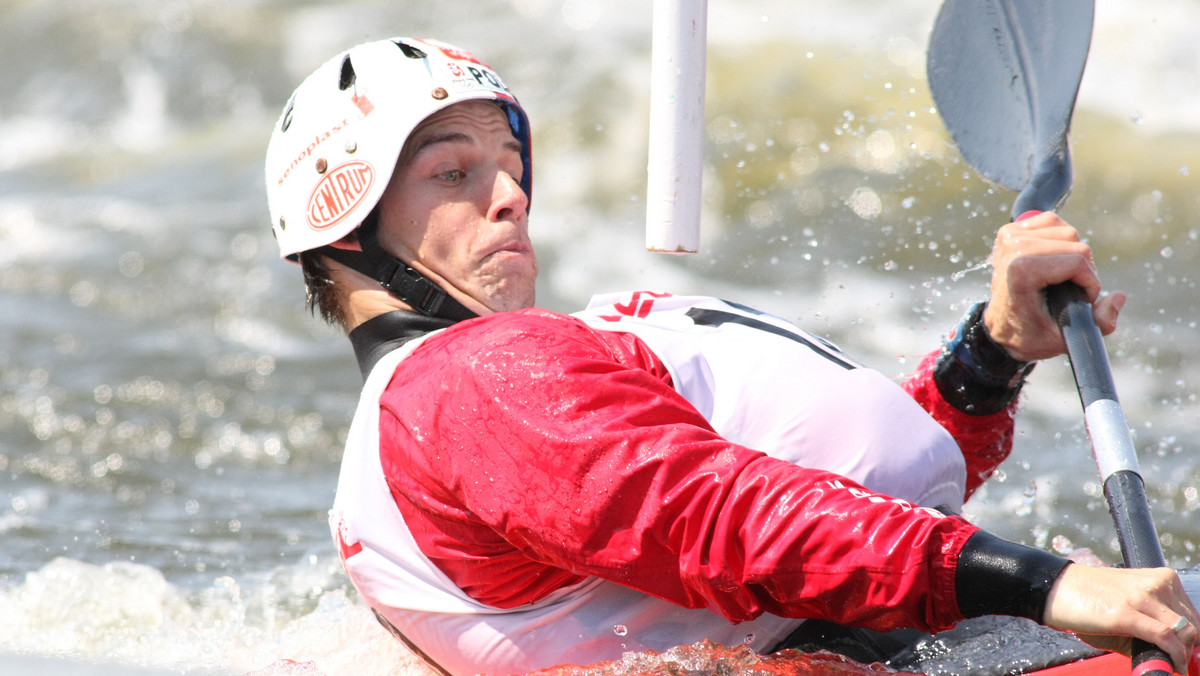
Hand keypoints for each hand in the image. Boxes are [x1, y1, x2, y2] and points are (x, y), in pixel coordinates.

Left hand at [982, 212, 1125, 361]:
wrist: (999, 328)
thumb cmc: (1029, 334)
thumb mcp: (1064, 339)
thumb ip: (1099, 323)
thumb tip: (1118, 297)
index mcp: (1021, 271)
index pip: (1077, 260)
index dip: (1089, 282)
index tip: (1081, 299)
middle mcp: (1013, 248)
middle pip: (1076, 243)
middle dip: (1083, 269)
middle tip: (1072, 289)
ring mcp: (1010, 236)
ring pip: (1067, 231)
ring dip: (1072, 253)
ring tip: (1062, 276)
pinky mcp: (1010, 230)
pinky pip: (1052, 222)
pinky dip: (1060, 239)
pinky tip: (1053, 259)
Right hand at [1043, 564, 1198, 673]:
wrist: (1053, 589)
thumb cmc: (1087, 599)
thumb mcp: (1127, 605)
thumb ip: (1151, 624)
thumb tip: (1171, 654)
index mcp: (1160, 577)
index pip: (1192, 614)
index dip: (1192, 638)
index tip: (1186, 652)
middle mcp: (1156, 583)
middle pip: (1192, 624)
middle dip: (1189, 648)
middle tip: (1178, 662)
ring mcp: (1142, 597)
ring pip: (1184, 632)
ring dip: (1183, 654)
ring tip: (1173, 664)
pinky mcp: (1126, 613)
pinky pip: (1166, 638)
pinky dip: (1174, 656)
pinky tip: (1172, 665)